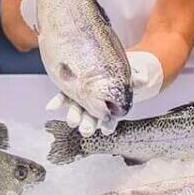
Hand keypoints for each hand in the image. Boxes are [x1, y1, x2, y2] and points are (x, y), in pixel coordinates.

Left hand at [45, 51, 164, 135]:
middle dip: (89, 124)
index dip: (109, 124)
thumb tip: (143, 79)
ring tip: (71, 122)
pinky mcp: (72, 86)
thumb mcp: (133, 74)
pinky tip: (50, 107)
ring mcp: (83, 96)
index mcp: (110, 104)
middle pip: (92, 115)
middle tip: (86, 131)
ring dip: (74, 115)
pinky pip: (64, 95)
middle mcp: (95, 103)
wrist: (113, 63)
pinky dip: (57, 101)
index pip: (110, 117)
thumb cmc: (126, 71)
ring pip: (78, 107)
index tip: (107, 130)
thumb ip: (137, 77)